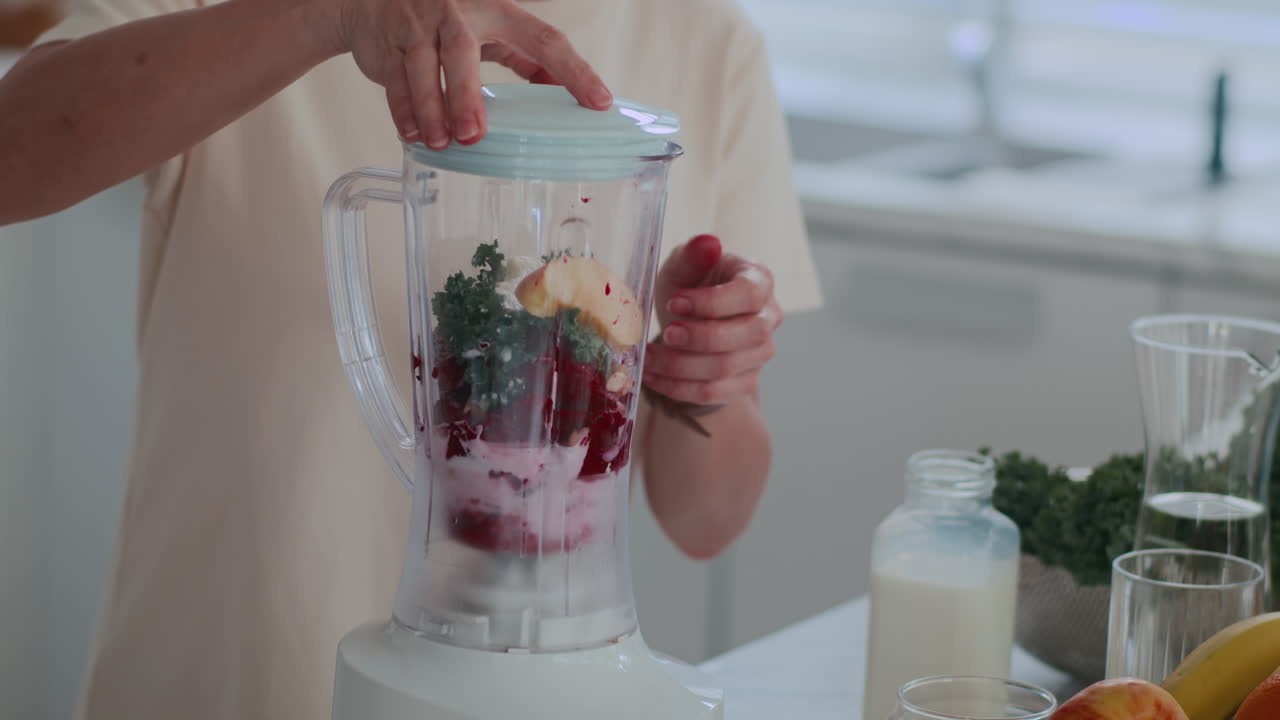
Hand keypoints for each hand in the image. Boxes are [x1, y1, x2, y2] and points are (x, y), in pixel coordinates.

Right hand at [330, 0, 611, 149]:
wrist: (372, 1)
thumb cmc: (444, 18)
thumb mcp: (489, 25)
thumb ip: (523, 54)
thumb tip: (557, 84)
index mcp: (495, 9)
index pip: (543, 38)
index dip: (573, 70)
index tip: (598, 101)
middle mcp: (456, 13)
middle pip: (462, 50)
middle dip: (467, 96)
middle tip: (475, 136)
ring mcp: (416, 27)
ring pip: (422, 67)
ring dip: (431, 109)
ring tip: (442, 142)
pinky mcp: (385, 46)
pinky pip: (394, 81)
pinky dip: (404, 111)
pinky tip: (414, 136)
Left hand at [643, 234, 782, 408]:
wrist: (686, 321)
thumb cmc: (688, 286)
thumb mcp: (683, 265)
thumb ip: (693, 254)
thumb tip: (708, 242)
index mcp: (759, 280)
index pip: (749, 295)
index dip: (712, 303)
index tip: (675, 302)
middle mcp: (768, 317)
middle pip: (746, 335)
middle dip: (700, 338)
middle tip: (666, 333)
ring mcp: (760, 352)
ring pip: (726, 368)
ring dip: (680, 366)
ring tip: (648, 357)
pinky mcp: (744, 382)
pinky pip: (713, 393)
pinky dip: (678, 388)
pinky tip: (653, 376)